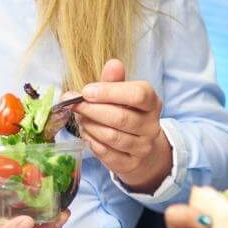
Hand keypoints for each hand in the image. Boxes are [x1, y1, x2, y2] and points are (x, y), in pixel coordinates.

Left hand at [72, 59, 171, 193]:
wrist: (141, 147)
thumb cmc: (127, 113)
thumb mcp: (122, 94)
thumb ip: (114, 80)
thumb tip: (112, 63)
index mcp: (152, 103)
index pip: (138, 95)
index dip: (110, 92)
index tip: (87, 91)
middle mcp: (151, 126)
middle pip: (121, 117)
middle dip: (92, 110)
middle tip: (75, 105)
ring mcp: (143, 147)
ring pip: (112, 136)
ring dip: (90, 126)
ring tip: (80, 118)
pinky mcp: (131, 164)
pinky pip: (107, 153)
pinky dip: (92, 142)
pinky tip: (86, 133)